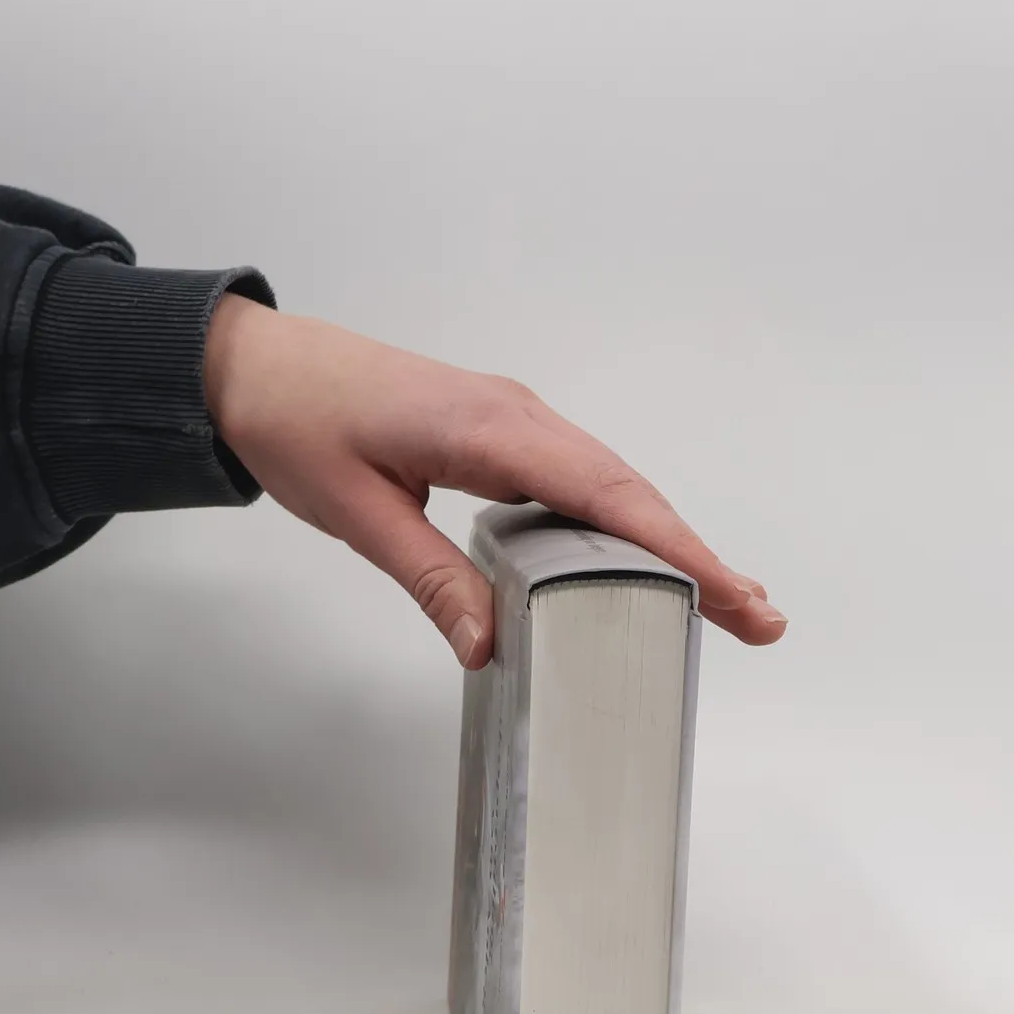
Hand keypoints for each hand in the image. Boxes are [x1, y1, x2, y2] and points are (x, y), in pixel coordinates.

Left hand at [203, 296, 786, 667]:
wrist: (254, 366)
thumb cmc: (299, 422)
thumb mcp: (357, 514)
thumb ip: (431, 577)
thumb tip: (490, 646)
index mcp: (489, 429)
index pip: (606, 495)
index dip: (676, 548)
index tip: (733, 593)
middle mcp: (519, 416)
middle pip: (629, 491)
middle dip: (697, 555)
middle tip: (758, 617)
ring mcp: (515, 420)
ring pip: (612, 485)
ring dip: (667, 540)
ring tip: (724, 600)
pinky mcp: (502, 433)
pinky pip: (580, 479)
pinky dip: (623, 522)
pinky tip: (640, 562)